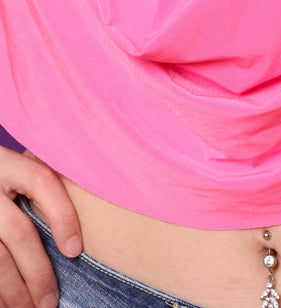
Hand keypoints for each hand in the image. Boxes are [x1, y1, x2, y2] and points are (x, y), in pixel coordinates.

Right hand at [0, 148, 81, 307]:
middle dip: (37, 272)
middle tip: (51, 302)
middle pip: (18, 232)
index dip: (62, 215)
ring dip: (14, 292)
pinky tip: (6, 305)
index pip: (42, 181)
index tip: (75, 250)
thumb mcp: (18, 166)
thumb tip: (93, 201)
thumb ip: (43, 177)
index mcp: (8, 163)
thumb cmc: (2, 176)